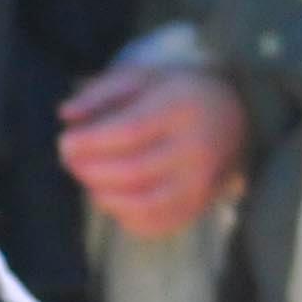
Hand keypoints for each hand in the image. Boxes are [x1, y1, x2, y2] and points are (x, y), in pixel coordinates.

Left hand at [58, 61, 250, 239]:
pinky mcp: (199, 205)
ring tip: (89, 180)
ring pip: (144, 203)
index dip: (90, 142)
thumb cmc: (178, 94)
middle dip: (90, 170)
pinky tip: (113, 200)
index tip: (65, 142)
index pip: (129, 132)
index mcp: (180, 110)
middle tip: (70, 162)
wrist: (236, 115)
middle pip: (132, 171)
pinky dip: (126, 218)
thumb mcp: (142, 78)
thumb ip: (101, 93)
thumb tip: (66, 115)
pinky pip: (158, 223)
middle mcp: (195, 149)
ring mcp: (200, 182)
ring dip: (104, 196)